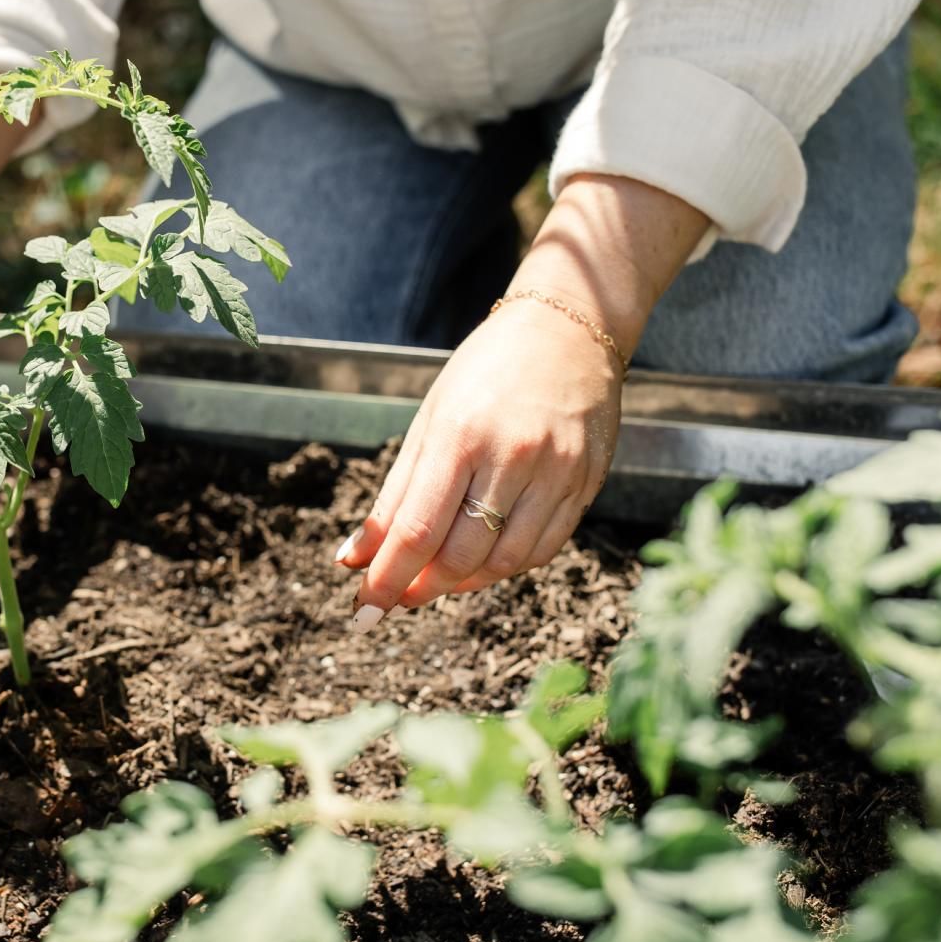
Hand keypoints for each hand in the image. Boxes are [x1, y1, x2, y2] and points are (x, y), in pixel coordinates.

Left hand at [335, 298, 622, 622]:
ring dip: (463, 582)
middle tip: (397, 595)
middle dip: (421, 587)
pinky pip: (542, 549)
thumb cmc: (486, 372)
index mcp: (461, 433)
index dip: (387, 579)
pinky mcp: (587, 484)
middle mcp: (514, 455)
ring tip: (436, 577)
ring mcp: (558, 472)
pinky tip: (483, 558)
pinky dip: (505, 566)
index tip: (363, 611)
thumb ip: (394, 494)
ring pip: (505, 562)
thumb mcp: (429, 420)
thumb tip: (353, 559)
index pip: (417, 530)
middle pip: (461, 554)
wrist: (569, 330)